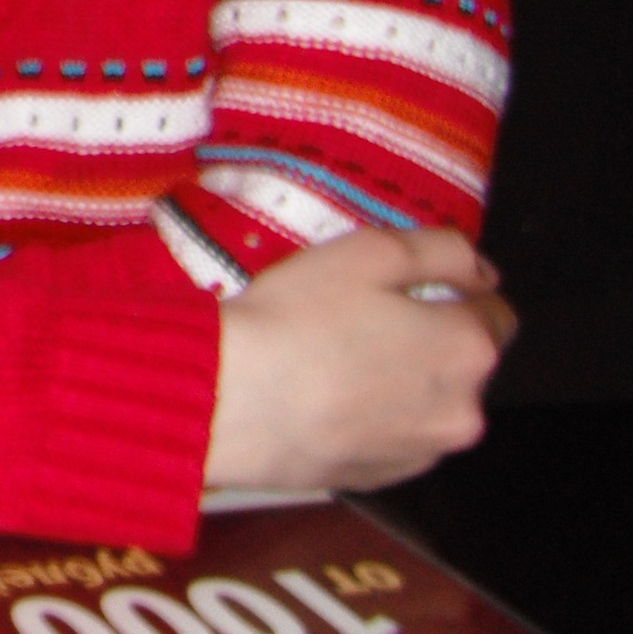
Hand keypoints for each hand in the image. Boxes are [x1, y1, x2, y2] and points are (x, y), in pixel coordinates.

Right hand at [203, 225, 515, 492]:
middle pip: (462, 361)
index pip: (497, 313)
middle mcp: (464, 409)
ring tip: (334, 360)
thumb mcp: (369, 251)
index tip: (410, 285)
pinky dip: (372, 418)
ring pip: (428, 402)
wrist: (233, 400)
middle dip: (427, 338)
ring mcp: (424, 452)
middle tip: (360, 317)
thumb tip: (481, 270)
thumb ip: (441, 251)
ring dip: (401, 381)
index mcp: (467, 348)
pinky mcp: (383, 479)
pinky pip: (393, 437)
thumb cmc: (296, 319)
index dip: (456, 291)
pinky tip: (324, 398)